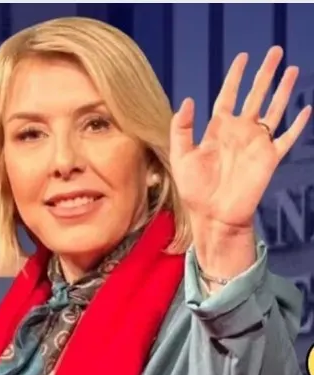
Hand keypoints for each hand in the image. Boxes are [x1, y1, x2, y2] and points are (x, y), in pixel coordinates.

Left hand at [169, 46, 311, 233]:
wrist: (213, 215)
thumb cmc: (194, 190)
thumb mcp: (181, 157)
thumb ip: (182, 129)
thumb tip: (187, 100)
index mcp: (218, 130)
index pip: (228, 96)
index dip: (235, 77)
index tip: (243, 57)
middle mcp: (239, 132)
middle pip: (255, 96)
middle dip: (265, 74)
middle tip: (275, 52)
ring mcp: (256, 144)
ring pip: (274, 110)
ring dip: (283, 90)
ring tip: (292, 70)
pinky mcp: (269, 158)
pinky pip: (287, 137)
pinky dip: (297, 124)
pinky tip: (306, 109)